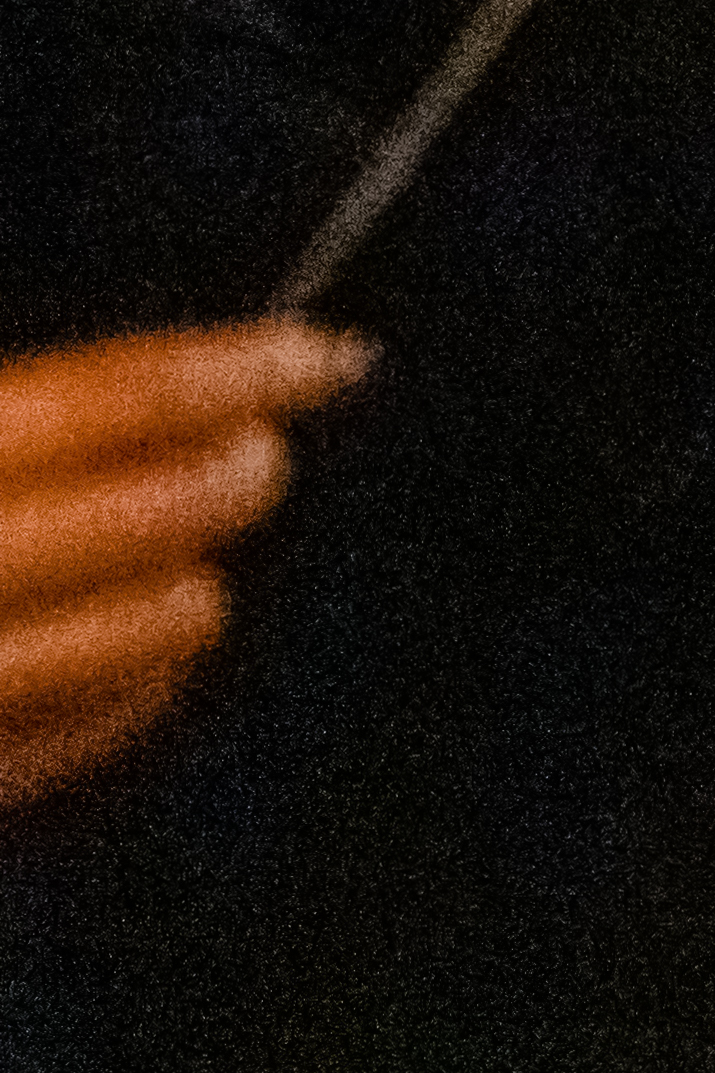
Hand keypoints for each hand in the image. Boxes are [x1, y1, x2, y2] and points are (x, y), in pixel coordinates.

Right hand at [0, 320, 360, 819]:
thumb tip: (188, 398)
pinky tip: (132, 648)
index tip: (326, 356)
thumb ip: (27, 421)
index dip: (247, 366)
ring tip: (175, 558)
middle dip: (239, 471)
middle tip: (260, 455)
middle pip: (165, 506)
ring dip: (193, 581)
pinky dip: (141, 674)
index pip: (128, 395)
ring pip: (164, 619)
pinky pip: (104, 717)